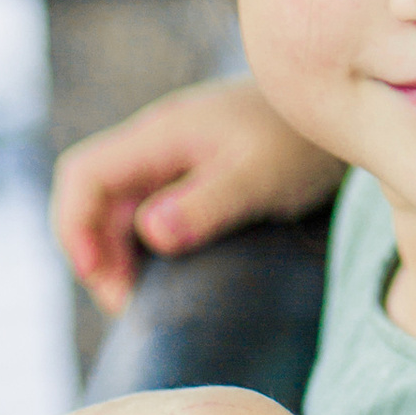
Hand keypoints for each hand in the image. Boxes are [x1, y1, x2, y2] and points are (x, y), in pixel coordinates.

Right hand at [52, 82, 344, 311]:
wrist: (341, 110)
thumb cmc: (300, 141)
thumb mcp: (257, 177)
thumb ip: (206, 204)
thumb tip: (151, 233)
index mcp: (160, 136)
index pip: (83, 175)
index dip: (74, 228)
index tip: (99, 277)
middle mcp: (157, 143)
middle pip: (95, 198)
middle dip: (97, 253)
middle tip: (128, 304)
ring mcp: (174, 156)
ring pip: (120, 208)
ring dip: (120, 253)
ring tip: (142, 299)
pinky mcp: (194, 172)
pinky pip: (149, 209)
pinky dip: (145, 245)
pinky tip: (169, 274)